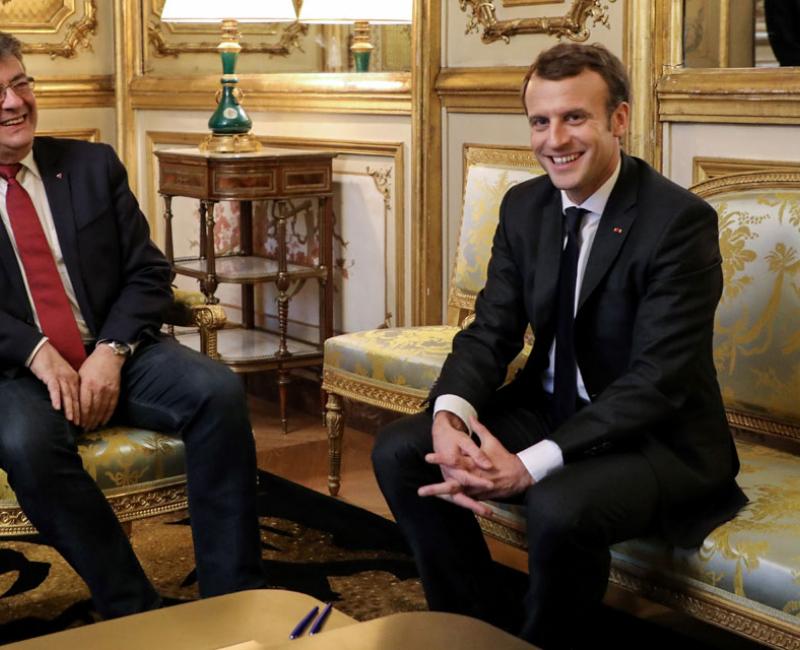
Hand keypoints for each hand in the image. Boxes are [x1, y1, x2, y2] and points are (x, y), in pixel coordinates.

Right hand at [29, 341, 80, 424]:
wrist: (42, 351)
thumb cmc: (52, 365)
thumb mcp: (64, 376)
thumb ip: (69, 387)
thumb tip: (71, 401)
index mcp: (75, 380)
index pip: (81, 397)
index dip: (83, 410)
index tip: (85, 421)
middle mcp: (70, 379)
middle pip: (76, 398)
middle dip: (78, 413)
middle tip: (80, 425)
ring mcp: (61, 378)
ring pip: (67, 395)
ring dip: (69, 408)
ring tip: (71, 419)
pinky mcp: (51, 376)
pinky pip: (54, 389)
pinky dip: (56, 398)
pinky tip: (56, 407)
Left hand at [78, 345, 124, 430]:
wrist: (109, 357)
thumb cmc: (92, 365)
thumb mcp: (80, 374)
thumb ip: (77, 389)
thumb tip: (71, 403)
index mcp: (87, 384)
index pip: (83, 405)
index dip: (80, 416)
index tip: (77, 424)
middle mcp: (99, 388)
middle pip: (93, 409)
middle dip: (88, 421)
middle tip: (84, 429)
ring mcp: (109, 390)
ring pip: (102, 410)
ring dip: (96, 420)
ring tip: (92, 428)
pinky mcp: (116, 391)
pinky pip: (111, 406)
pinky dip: (107, 415)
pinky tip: (103, 422)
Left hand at [419, 415, 533, 514]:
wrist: (518, 476)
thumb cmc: (503, 457)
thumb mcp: (492, 441)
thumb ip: (479, 429)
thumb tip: (470, 416)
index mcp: (475, 465)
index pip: (455, 461)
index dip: (440, 459)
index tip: (428, 457)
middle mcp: (473, 479)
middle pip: (452, 486)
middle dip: (436, 489)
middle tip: (421, 491)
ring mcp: (475, 490)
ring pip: (456, 496)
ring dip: (441, 496)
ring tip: (425, 495)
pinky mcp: (478, 495)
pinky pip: (463, 500)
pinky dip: (452, 500)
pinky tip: (440, 499)